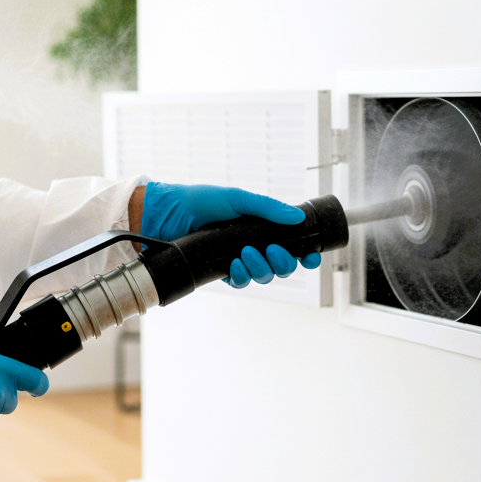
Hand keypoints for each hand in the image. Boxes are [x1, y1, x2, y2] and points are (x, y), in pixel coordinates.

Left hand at [140, 182, 320, 288]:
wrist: (169, 214)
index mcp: (259, 227)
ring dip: (260, 267)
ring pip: (263, 276)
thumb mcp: (237, 199)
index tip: (312, 256)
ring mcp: (236, 259)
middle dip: (282, 262)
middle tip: (271, 249)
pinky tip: (234, 265)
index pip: (291, 245)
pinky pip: (240, 282)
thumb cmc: (201, 201)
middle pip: (281, 266)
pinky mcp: (219, 271)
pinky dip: (241, 276)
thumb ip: (268, 208)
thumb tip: (297, 218)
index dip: (305, 254)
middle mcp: (251, 245)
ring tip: (245, 253)